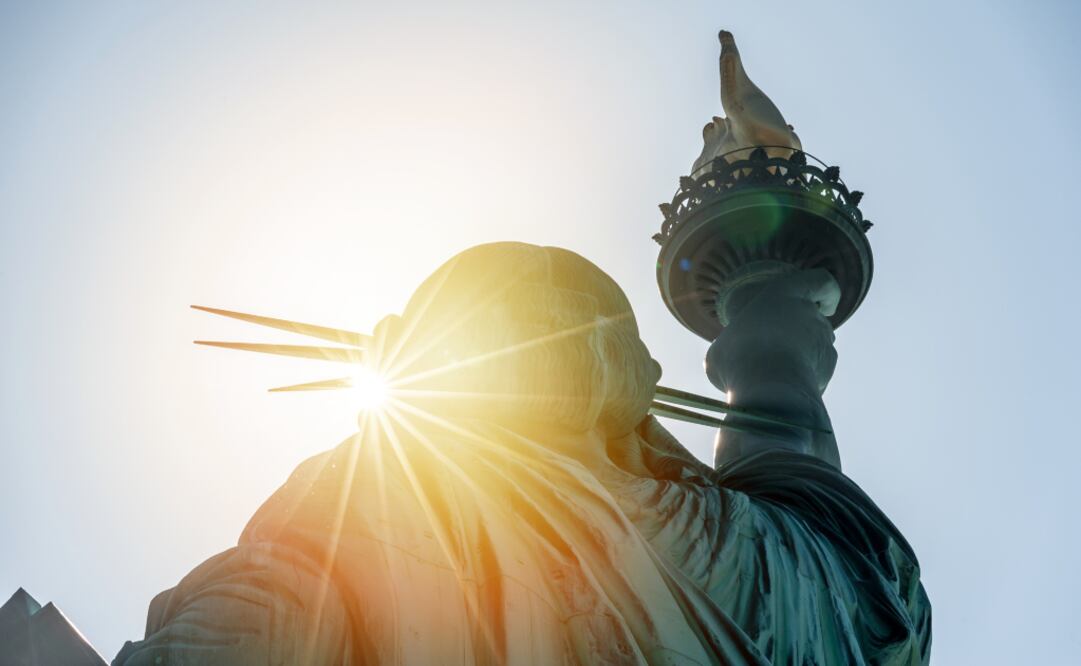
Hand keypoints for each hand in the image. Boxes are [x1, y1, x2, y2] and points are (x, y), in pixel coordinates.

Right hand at [706, 268, 839, 395]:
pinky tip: (783, 389)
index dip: (825, 291)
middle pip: (813, 318)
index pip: (819, 280)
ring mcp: (823, 339)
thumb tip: (731, 359)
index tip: (822, 304)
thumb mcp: (723, 348)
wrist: (768, 388)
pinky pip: (818, 369)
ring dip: (800, 356)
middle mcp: (808, 312)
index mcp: (782, 294)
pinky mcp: (829, 366)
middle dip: (798, 334)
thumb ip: (736, 345)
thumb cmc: (739, 358)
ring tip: (773, 375)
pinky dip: (804, 377)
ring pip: (817, 345)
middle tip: (770, 351)